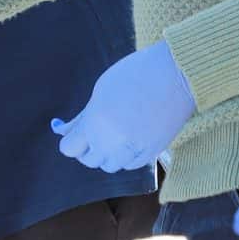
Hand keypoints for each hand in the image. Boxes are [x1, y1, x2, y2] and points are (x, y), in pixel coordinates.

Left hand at [51, 41, 195, 173]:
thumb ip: (82, 116)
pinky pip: (130, 164)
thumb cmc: (136, 74)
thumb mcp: (101, 90)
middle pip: (89, 159)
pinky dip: (126, 155)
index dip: (71, 140)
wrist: (177, 75)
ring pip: (110, 165)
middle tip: (95, 130)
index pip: (69, 149)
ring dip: (107, 153)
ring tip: (115, 132)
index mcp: (95, 124)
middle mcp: (112, 143)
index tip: (75, 132)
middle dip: (88, 147)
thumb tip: (61, 130)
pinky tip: (131, 136)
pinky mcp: (152, 154)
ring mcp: (133, 151)